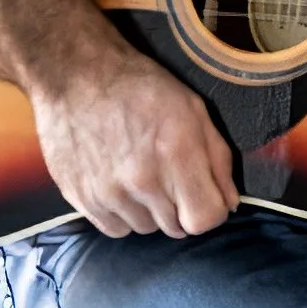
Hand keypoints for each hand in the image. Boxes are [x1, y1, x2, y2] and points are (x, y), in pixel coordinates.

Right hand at [32, 45, 239, 237]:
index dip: (212, 210)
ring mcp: (109, 194)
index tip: (206, 195)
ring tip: (142, 174)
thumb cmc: (141, 87)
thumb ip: (217, 159)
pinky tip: (121, 185)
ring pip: (146, 229)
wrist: (77, 77)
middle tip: (171, 176)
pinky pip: (116, 230)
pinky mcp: (82, 201)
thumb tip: (229, 203)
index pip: (205, 219)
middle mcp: (143, 181)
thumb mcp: (193, 109)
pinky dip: (123, 215)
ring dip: (151, 211)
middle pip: (177, 228)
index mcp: (176, 154)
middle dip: (182, 207)